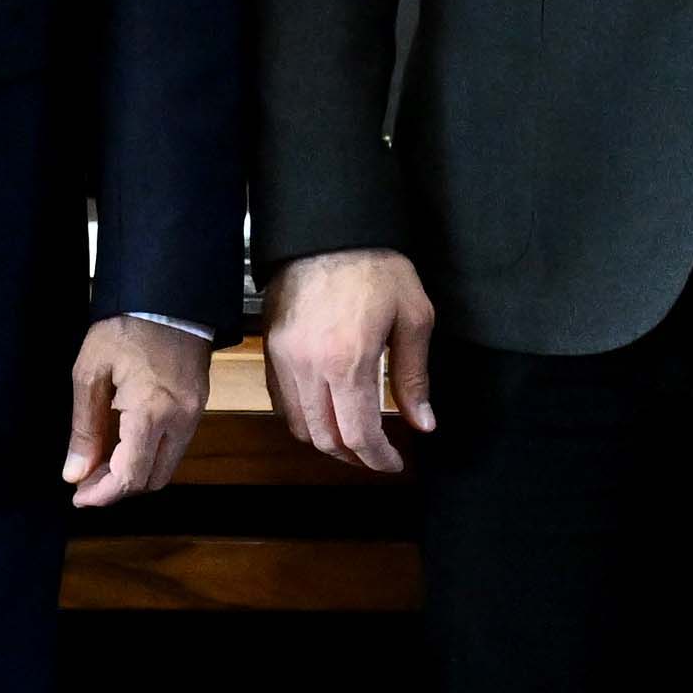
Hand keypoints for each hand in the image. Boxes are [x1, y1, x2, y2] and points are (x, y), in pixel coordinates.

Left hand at [66, 316, 213, 506]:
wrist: (169, 296)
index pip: (130, 477)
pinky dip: (149, 455)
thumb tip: (75, 473)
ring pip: (166, 467)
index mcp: (151, 413)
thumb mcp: (90, 373)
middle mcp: (180, 421)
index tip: (78, 497)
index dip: (102, 494)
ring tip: (102, 463)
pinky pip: (175, 447)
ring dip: (134, 473)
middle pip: (152, 481)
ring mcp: (194, 415)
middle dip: (118, 488)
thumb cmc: (125, 328)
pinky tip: (125, 443)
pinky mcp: (198, 406)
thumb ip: (84, 428)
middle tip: (86, 480)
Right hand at [267, 246, 436, 474]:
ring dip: (327, 442)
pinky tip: (326, 413)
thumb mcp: (413, 317)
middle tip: (377, 456)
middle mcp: (309, 366)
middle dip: (354, 456)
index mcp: (347, 361)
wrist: (328, 230)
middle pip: (325, 439)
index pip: (358, 434)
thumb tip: (422, 423)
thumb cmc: (375, 266)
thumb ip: (414, 376)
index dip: (377, 459)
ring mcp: (283, 359)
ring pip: (298, 426)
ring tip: (354, 440)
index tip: (394, 463)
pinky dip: (303, 419)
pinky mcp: (270, 349)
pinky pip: (281, 402)